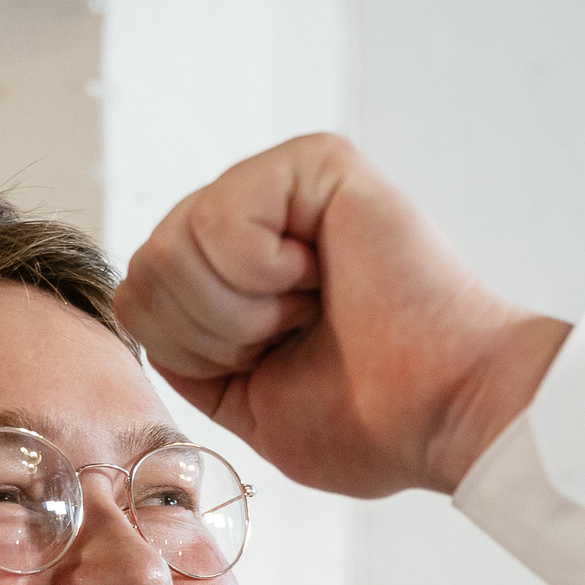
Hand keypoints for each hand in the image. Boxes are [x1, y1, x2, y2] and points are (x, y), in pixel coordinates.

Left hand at [117, 134, 567, 498]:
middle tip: (297, 336)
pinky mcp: (315, 165)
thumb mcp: (245, 399)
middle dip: (212, 333)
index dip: (192, 354)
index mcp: (244, 271)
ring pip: (173, 246)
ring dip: (241, 310)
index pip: (142, 299)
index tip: (274, 361)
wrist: (446, 414)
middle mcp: (261, 215)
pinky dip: (262, 275)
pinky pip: (220, 219)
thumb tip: (139, 300)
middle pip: (146, 270)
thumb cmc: (374, 420)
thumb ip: (187, 352)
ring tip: (316, 309)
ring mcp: (285, 185)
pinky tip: (324, 278)